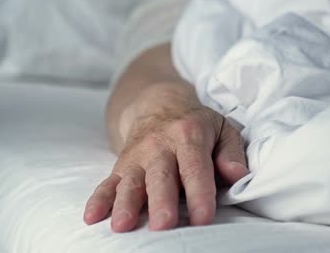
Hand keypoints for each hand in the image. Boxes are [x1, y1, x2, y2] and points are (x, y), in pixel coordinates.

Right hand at [84, 82, 248, 231]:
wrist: (157, 105)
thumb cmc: (196, 125)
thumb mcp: (222, 129)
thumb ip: (232, 152)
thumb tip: (237, 174)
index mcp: (189, 136)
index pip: (195, 168)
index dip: (200, 193)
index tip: (203, 218)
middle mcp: (160, 146)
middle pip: (161, 176)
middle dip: (160, 201)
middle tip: (163, 224)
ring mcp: (137, 157)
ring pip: (131, 181)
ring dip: (125, 203)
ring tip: (122, 225)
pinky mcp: (121, 166)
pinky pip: (107, 182)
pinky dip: (98, 199)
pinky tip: (92, 217)